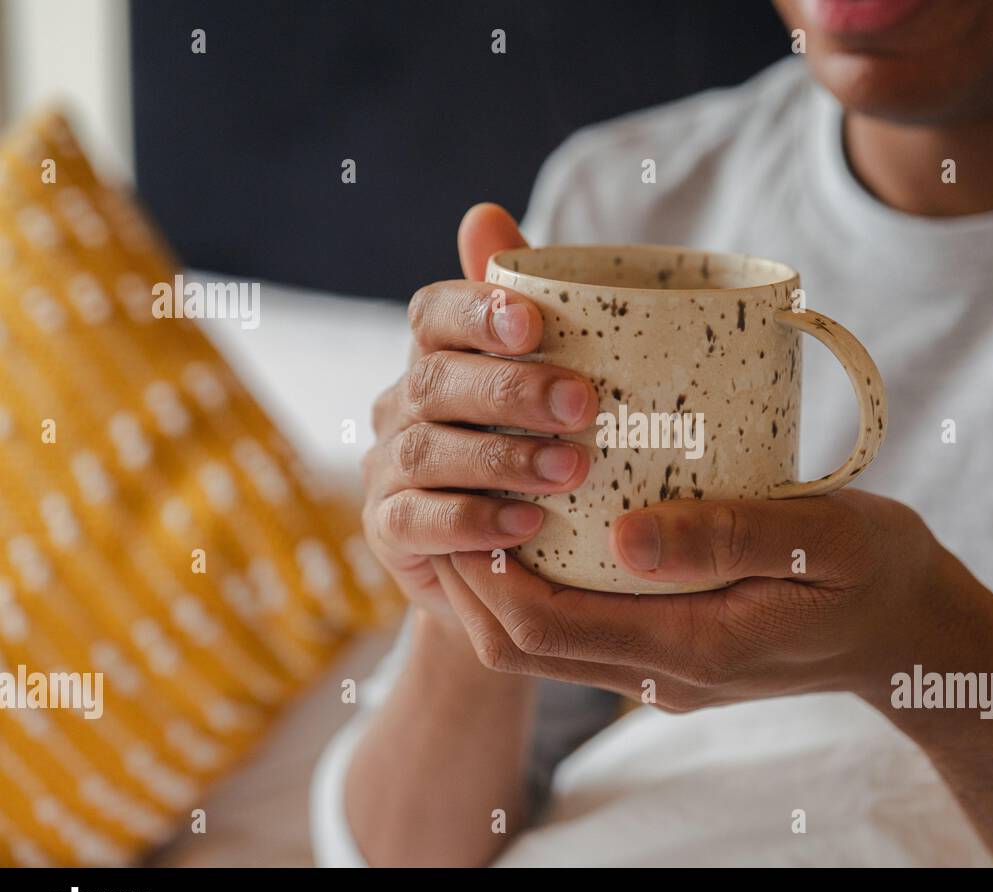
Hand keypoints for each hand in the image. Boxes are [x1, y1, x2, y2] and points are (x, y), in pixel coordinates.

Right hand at [362, 204, 598, 616]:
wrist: (502, 556)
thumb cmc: (532, 449)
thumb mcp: (546, 381)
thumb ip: (530, 305)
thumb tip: (483, 212)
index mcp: (438, 354)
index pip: (434, 312)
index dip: (475, 312)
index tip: (533, 324)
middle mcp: (402, 403)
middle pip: (436, 379)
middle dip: (509, 390)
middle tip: (581, 404)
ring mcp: (387, 467)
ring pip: (427, 450)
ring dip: (501, 458)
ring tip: (571, 470)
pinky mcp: (388, 529)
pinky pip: (417, 521)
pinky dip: (472, 522)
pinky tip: (527, 525)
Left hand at [433, 487, 992, 714]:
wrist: (918, 636)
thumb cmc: (880, 573)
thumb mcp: (823, 540)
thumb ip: (728, 537)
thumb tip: (620, 538)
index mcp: (692, 649)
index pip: (540, 627)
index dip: (480, 569)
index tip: (462, 489)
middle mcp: (661, 675)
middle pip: (517, 648)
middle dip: (465, 577)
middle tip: (450, 484)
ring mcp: (662, 672)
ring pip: (538, 646)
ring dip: (493, 583)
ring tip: (479, 496)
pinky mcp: (670, 654)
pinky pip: (576, 631)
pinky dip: (537, 587)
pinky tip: (541, 523)